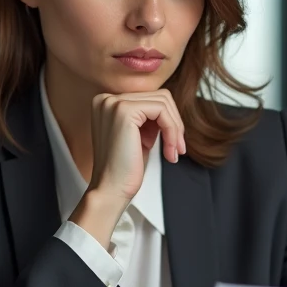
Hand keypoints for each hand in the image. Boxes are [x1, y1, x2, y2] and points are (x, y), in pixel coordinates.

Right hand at [70, 90, 186, 247]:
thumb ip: (149, 118)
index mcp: (107, 102)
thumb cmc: (125, 169)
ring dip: (175, 129)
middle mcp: (107, 99)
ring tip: (174, 151)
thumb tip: (171, 108)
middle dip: (175, 123)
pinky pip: (162, 111)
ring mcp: (114, 103)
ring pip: (163, 102)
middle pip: (159, 96)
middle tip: (179, 149)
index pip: (150, 98)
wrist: (111, 190)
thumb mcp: (139, 136)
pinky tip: (170, 150)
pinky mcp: (124, 111)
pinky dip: (172, 130)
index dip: (168, 120)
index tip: (174, 144)